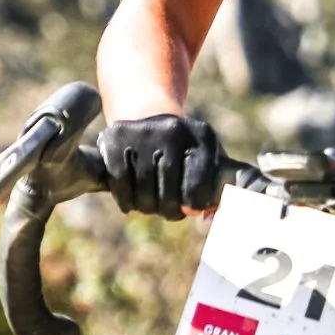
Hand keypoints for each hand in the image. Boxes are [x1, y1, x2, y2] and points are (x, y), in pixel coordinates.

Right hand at [98, 112, 228, 217]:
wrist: (148, 117)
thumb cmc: (184, 151)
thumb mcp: (209, 160)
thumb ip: (218, 189)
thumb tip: (210, 217)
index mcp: (202, 136)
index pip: (197, 184)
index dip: (193, 204)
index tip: (190, 209)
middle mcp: (173, 130)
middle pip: (169, 192)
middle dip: (169, 209)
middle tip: (169, 211)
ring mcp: (142, 133)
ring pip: (144, 192)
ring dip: (147, 207)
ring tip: (151, 205)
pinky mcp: (116, 139)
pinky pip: (120, 183)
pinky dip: (126, 200)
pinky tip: (131, 203)